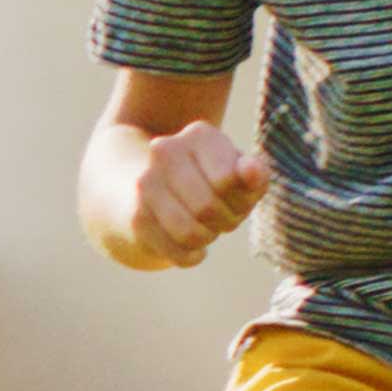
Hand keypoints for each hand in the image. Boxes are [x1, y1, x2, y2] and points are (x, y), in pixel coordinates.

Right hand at [97, 118, 277, 271]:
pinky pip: (176, 252)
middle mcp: (165, 151)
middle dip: (225, 221)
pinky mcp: (136, 217)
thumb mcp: (240, 176)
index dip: (242, 198)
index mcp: (199, 135)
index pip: (227, 180)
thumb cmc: (212, 182)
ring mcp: (145, 184)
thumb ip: (255, 174)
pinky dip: (191, 256)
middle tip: (222, 217)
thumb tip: (251, 171)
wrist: (156, 190)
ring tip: (205, 229)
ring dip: (206, 239)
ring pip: (189, 233)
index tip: (235, 197)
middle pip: (207, 207)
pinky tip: (189, 244)